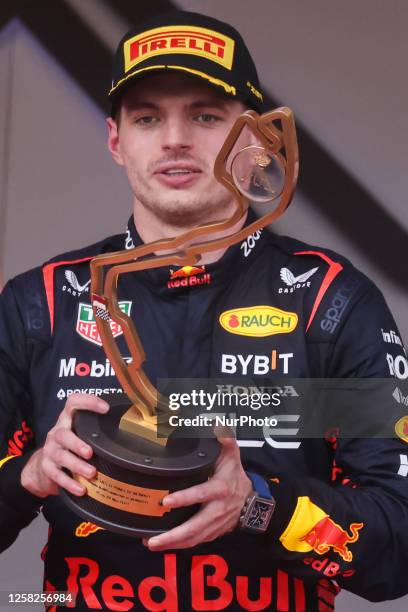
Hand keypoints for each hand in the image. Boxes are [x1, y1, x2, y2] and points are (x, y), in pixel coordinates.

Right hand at [21, 394, 108, 497]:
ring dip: (77, 465)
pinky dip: (70, 484)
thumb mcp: (78, 432)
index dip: (88, 402)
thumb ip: (95, 428)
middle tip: (90, 452)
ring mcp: (50, 451)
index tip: (105, 408)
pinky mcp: (47, 469)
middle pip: (63, 434)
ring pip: (61, 456)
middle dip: (77, 443)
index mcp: (67, 420)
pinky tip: (81, 489)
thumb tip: (131, 424)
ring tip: (91, 473)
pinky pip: (57, 476)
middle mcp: (57, 433)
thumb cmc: (68, 446)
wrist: (40, 467)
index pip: (73, 403)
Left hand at [144, 432, 251, 550]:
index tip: (166, 502)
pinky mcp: (211, 534)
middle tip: (152, 539)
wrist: (251, 501)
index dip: (184, 499)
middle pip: (194, 527)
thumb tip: (217, 425)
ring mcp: (214, 525)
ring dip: (171, 544)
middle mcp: (216, 510)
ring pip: (192, 539)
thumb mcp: (232, 456)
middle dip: (173, 535)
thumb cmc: (235, 476)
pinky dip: (178, 546)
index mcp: (219, 489)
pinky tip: (162, 545)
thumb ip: (225, 440)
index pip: (200, 494)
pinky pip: (194, 542)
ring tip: (150, 543)